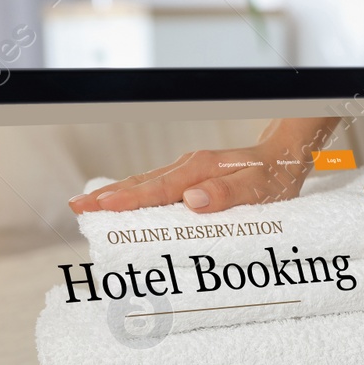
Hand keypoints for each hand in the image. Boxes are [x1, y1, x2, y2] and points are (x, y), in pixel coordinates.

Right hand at [69, 117, 339, 214]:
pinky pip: (157, 187)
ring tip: (89, 206)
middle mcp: (189, 169)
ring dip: (117, 195)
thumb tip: (193, 200)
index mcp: (200, 172)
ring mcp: (187, 172)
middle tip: (77, 208)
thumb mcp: (260, 190)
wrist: (286, 157)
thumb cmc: (274, 177)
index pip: (156, 188)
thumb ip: (228, 195)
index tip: (99, 206)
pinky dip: (135, 195)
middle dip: (108, 196)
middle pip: (141, 183)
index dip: (126, 199)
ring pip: (145, 183)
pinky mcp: (190, 178)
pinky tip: (122, 205)